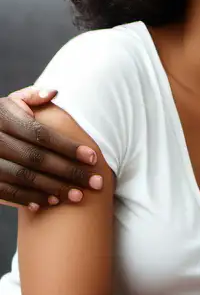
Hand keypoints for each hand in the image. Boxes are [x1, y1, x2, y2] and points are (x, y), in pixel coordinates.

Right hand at [0, 90, 100, 208]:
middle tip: (95, 182)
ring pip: (23, 177)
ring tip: (78, 196)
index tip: (93, 158)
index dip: (68, 147)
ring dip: (53, 188)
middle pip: (36, 158)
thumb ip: (32, 96)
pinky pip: (5, 192)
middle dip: (68, 171)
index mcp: (5, 118)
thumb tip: (54, 92)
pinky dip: (28, 199)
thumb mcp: (12, 101)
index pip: (41, 135)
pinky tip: (50, 203)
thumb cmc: (4, 117)